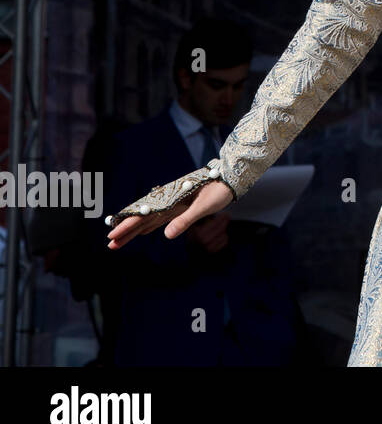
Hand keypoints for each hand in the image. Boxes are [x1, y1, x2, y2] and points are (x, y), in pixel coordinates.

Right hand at [106, 180, 233, 250]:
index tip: (112, 234)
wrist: (229, 178)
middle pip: (141, 219)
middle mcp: (167, 203)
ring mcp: (172, 205)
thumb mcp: (203, 206)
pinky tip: (141, 233)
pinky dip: (148, 226)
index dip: (127, 225)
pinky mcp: (179, 207)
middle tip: (110, 245)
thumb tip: (166, 235)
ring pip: (148, 220)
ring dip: (133, 231)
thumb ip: (186, 220)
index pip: (143, 215)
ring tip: (118, 242)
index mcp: (170, 201)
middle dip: (125, 231)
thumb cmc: (217, 191)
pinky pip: (159, 219)